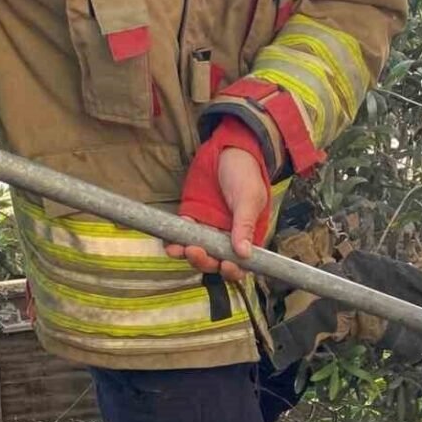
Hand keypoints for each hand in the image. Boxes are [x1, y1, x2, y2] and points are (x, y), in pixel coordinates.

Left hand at [167, 118, 270, 281]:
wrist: (228, 151)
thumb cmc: (245, 174)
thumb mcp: (249, 198)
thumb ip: (245, 225)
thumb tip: (244, 253)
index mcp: (246, 236)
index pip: (240, 263)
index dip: (232, 270)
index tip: (224, 265)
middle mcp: (226, 237)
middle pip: (215, 260)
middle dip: (204, 261)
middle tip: (195, 251)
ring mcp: (208, 228)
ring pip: (197, 250)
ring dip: (186, 254)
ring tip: (177, 250)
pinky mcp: (192, 217)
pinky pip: (182, 233)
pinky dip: (176, 238)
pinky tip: (172, 237)